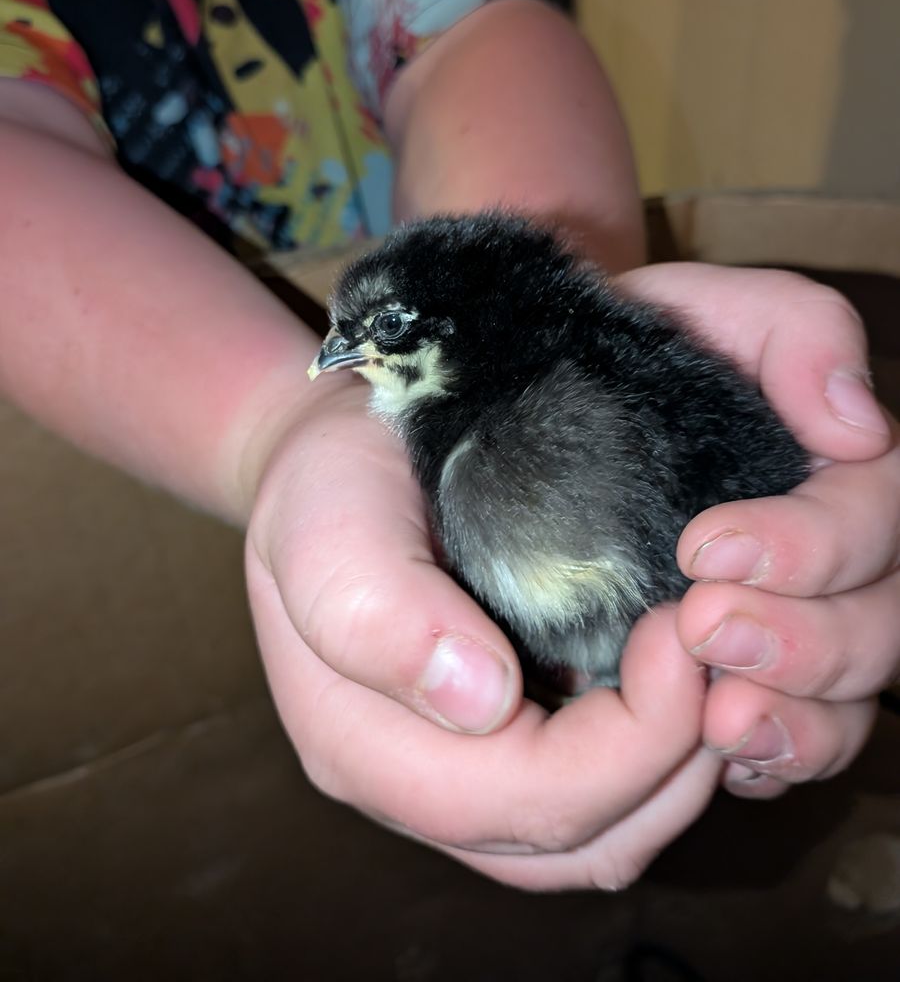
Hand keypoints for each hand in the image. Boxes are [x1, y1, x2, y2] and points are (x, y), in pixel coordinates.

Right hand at [245, 381, 719, 889]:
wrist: (330, 459)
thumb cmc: (326, 479)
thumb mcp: (328, 516)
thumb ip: (375, 609)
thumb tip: (483, 700)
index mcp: (363, 748)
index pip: (524, 802)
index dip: (630, 745)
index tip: (679, 640)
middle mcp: (414, 787)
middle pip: (574, 841)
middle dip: (670, 762)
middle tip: (715, 653)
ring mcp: (461, 773)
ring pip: (596, 839)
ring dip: (674, 773)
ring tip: (708, 674)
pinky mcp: (500, 749)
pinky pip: (597, 802)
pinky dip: (657, 763)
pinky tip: (676, 687)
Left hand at [621, 263, 897, 797]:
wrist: (529, 399)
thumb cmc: (618, 349)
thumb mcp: (698, 306)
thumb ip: (793, 330)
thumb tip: (859, 424)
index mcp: (830, 472)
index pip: (879, 520)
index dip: (816, 546)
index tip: (707, 545)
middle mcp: (825, 558)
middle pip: (881, 626)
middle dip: (804, 641)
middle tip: (702, 628)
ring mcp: (784, 625)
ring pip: (846, 702)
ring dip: (796, 719)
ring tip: (716, 720)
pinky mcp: (731, 682)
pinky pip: (786, 747)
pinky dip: (766, 759)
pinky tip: (714, 753)